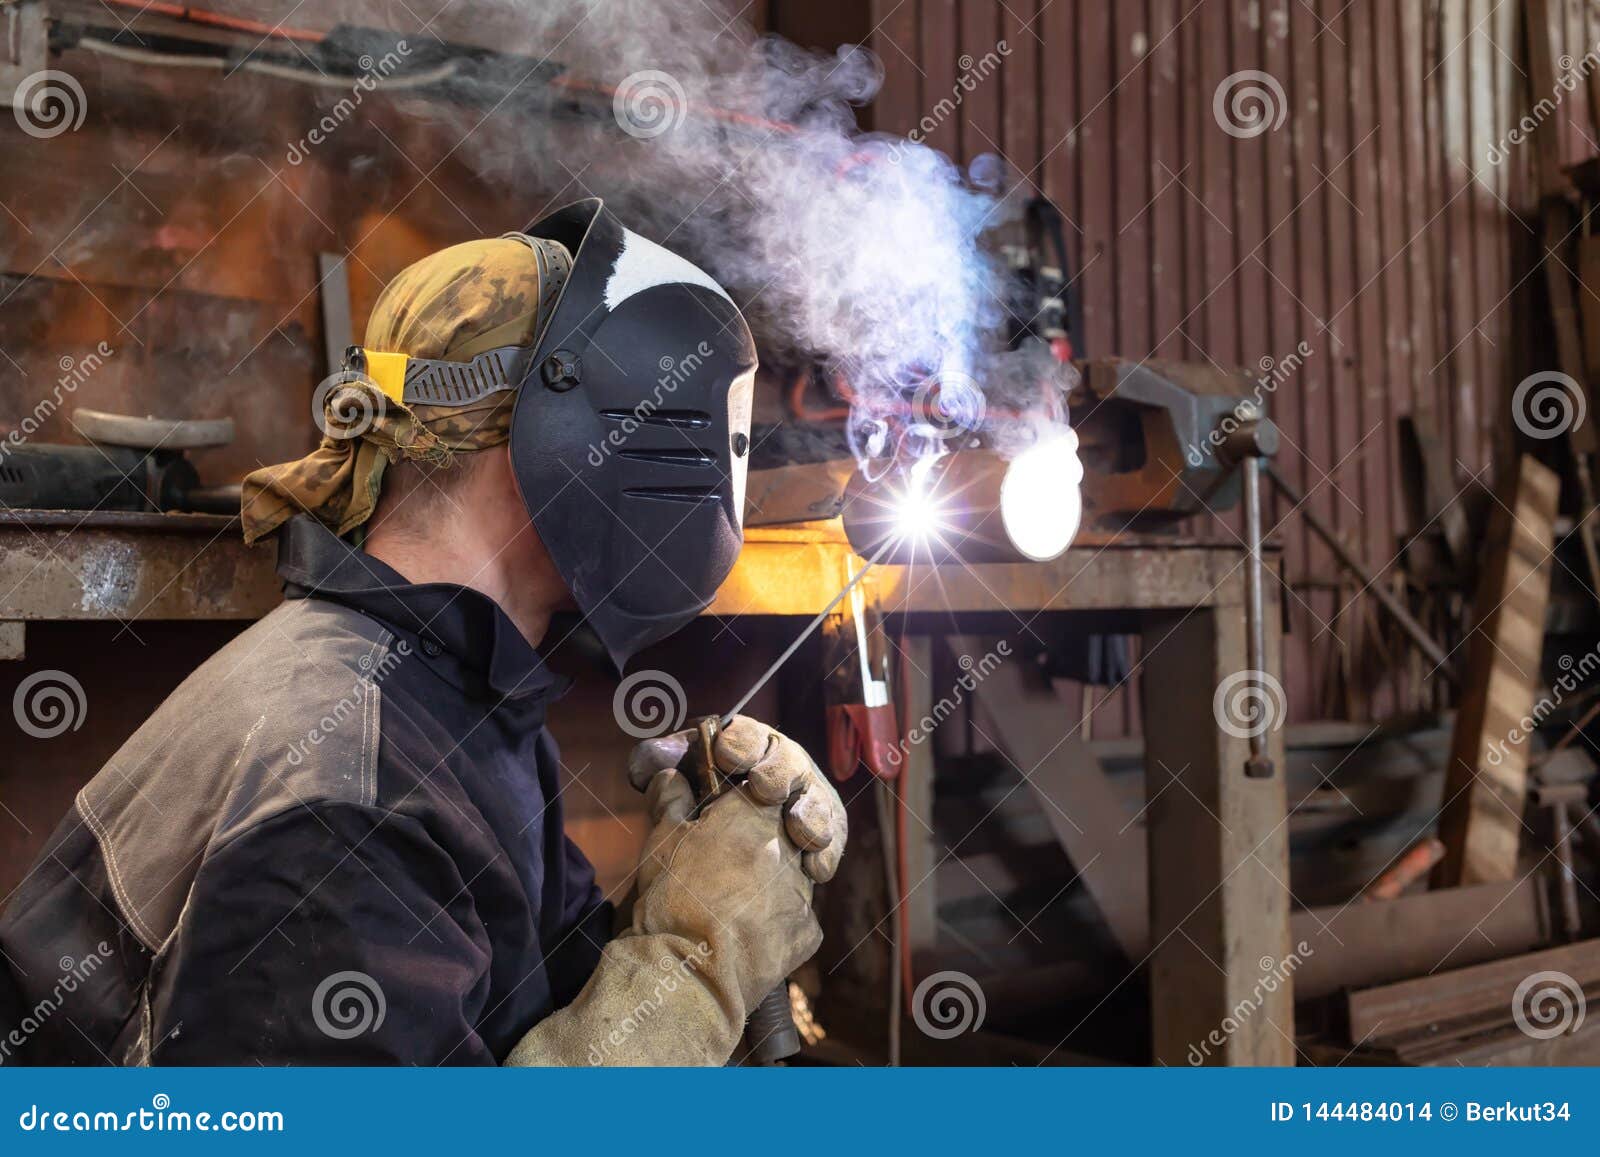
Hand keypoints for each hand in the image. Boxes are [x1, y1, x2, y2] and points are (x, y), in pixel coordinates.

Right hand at [505, 766, 820, 1065]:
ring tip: (734, 906)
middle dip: (758, 844)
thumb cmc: (668, 904)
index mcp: (752, 814)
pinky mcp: (808, 930)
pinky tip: (749, 934)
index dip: (740, 806)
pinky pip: (797, 917)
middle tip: (726, 868)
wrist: (686, 976)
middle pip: (780, 831)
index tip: (723, 822)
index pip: (758, 792)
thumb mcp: (660, 842)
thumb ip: (673, 801)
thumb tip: (672, 776)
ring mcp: (802, 888)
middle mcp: (786, 844)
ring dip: (772, 881)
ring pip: (793, 873)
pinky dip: (778, 921)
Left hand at [628, 715, 847, 881]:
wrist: (716, 863)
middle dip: (779, 773)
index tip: (726, 758)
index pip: (747, 735)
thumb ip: (656, 767)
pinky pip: (832, 841)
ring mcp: (805, 799)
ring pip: (818, 800)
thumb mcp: (670, 783)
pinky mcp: (821, 834)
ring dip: (810, 815)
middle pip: (789, 761)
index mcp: (744, 747)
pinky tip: (814, 869)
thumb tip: (650, 771)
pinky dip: (824, 855)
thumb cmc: (693, 808)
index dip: (741, 743)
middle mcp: (780, 766)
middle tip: (765, 790)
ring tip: (800, 832)